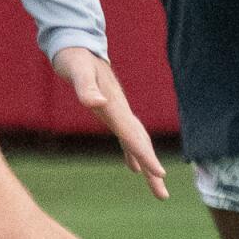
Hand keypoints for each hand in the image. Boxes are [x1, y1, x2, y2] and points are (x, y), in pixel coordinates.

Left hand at [53, 46, 167, 200]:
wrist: (78, 43)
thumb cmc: (75, 57)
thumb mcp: (77, 70)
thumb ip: (85, 87)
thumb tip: (96, 103)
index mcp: (115, 105)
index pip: (133, 135)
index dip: (145, 155)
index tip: (159, 174)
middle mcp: (121, 110)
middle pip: (141, 144)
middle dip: (152, 170)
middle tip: (163, 196)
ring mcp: (118, 111)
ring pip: (137, 143)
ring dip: (147, 166)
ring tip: (157, 188)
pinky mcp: (112, 111)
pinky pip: (127, 137)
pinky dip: (132, 153)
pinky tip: (133, 168)